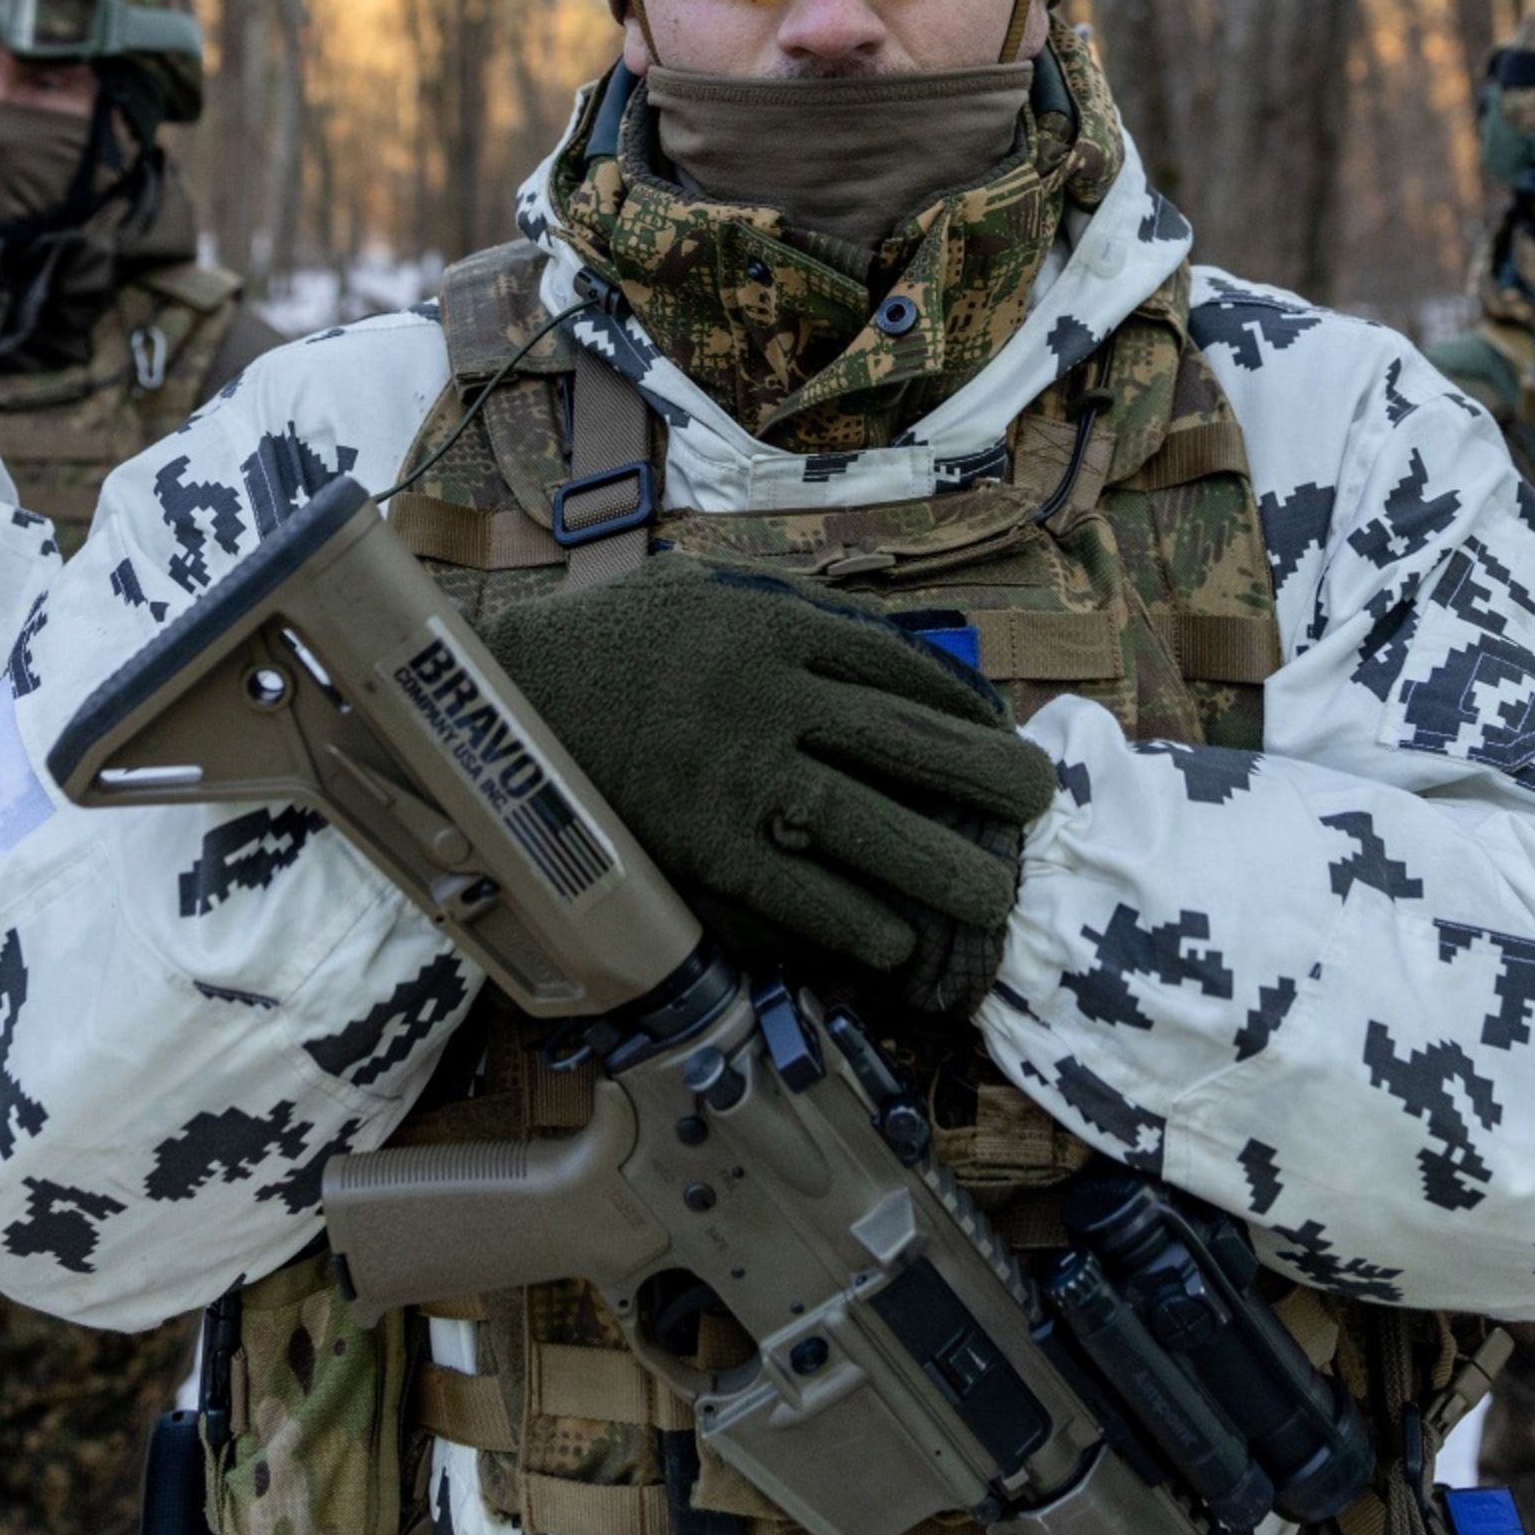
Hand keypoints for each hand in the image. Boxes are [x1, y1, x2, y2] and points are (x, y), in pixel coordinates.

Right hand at [480, 554, 1056, 1016]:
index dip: (962, 705)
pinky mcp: (700, 844)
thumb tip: (874, 648)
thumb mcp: (699, 596)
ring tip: (992, 893)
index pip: (898, 666)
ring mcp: (735, 775)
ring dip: (938, 864)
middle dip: (983, 777)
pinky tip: (896, 938)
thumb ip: (783, 615)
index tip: (1000, 729)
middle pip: (904, 741)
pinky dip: (854, 918)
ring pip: (865, 822)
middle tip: (1035, 803)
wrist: (499, 704)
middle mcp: (767, 697)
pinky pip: (796, 890)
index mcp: (772, 628)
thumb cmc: (605, 646)